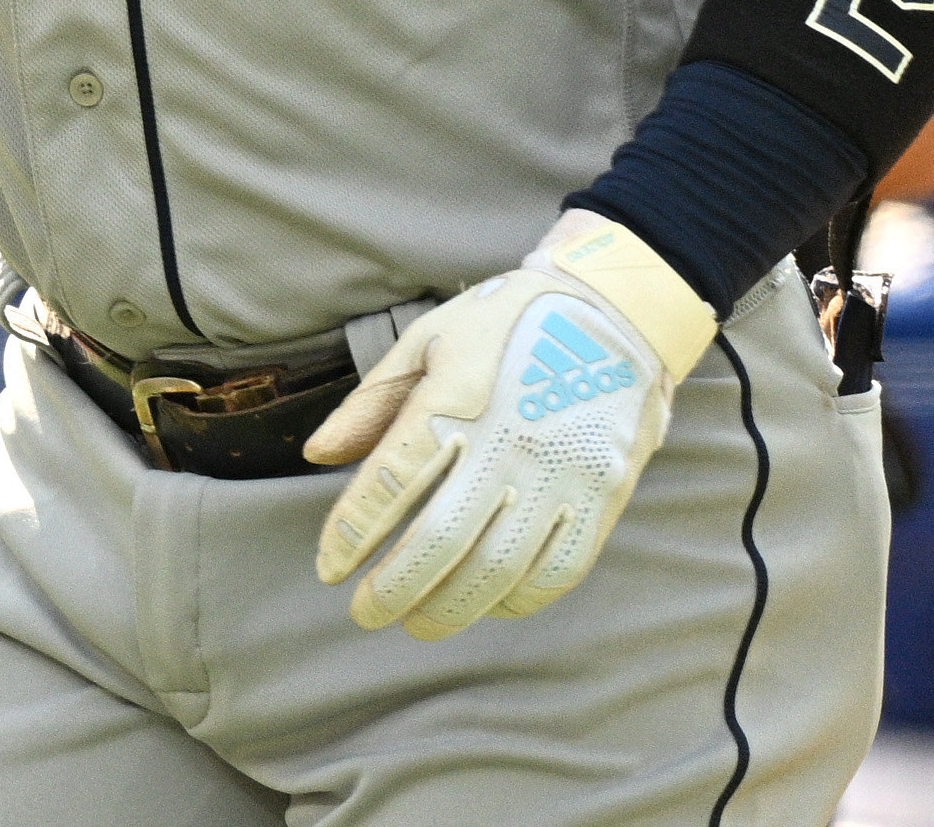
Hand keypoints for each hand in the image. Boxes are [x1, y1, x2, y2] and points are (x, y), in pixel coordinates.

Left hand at [304, 212, 718, 638]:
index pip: (391, 479)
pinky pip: (560, 569)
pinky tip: (487, 603)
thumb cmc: (504, 324)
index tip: (328, 570)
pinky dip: (518, 599)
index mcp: (455, 397)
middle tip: (365, 612)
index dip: (353, 532)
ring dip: (452, 608)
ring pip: (499, 567)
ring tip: (419, 622)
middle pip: (442, 538)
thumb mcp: (427, 340)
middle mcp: (509, 441)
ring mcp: (562, 473)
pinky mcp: (603, 495)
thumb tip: (318, 457)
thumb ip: (372, 405)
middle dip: (395, 587)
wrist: (615, 311)